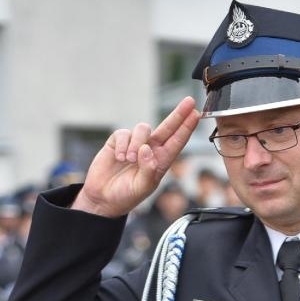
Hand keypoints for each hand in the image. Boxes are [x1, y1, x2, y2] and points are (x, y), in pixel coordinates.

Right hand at [72, 97, 200, 217]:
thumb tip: (147, 149)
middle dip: (178, 114)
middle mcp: (150, 150)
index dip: (186, 128)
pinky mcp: (118, 141)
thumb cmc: (125, 196)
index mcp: (160, 162)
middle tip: (189, 101)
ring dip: (137, 143)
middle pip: (167, 127)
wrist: (103, 198)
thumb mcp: (141, 189)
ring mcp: (134, 144)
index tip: (196, 114)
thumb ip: (148, 171)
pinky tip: (118, 158)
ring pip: (143, 129)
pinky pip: (124, 134)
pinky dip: (122, 146)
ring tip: (129, 160)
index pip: (176, 142)